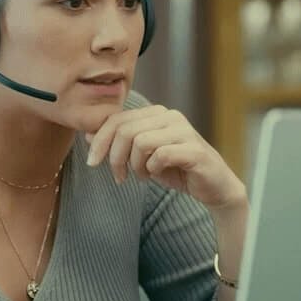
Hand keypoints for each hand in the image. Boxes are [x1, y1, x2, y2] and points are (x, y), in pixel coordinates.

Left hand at [86, 105, 246, 211]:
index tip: (93, 162)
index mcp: (156, 113)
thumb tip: (87, 134)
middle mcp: (170, 116)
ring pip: (140, 142)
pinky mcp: (194, 150)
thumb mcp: (141, 156)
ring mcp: (184, 131)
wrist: (213, 187)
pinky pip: (160, 155)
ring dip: (135, 165)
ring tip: (142, 176)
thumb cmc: (176, 169)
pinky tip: (156, 175)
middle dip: (114, 156)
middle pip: (125, 130)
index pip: (117, 119)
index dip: (99, 141)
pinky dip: (152, 169)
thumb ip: (119, 143)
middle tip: (118, 176)